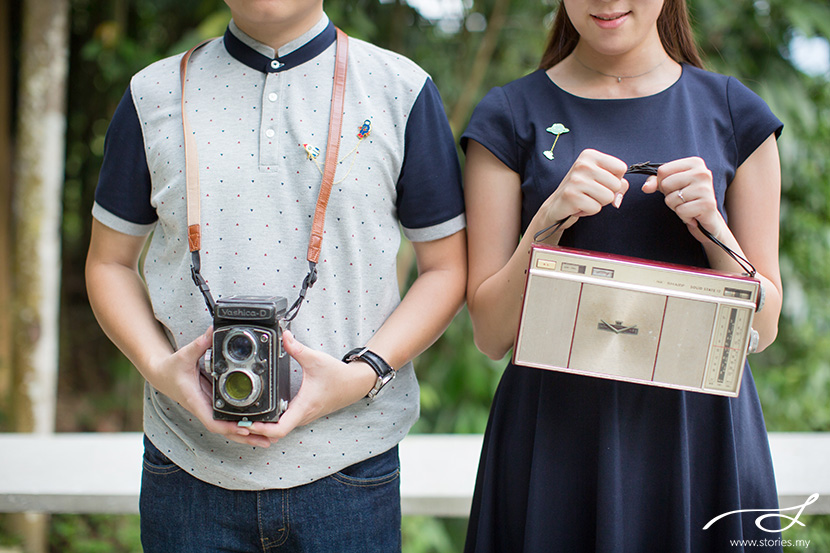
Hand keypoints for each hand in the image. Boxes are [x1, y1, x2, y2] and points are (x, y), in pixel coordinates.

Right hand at [146, 326, 272, 447]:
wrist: (161, 374)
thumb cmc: (171, 368)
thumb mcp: (185, 354)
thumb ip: (200, 343)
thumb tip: (212, 331)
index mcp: (196, 400)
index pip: (213, 421)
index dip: (229, 427)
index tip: (244, 428)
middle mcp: (204, 408)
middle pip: (225, 430)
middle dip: (245, 436)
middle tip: (268, 439)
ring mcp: (208, 408)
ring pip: (228, 428)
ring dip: (246, 435)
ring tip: (268, 440)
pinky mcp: (212, 406)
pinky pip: (228, 420)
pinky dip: (241, 426)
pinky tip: (256, 428)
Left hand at [247, 331, 377, 442]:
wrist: (355, 384)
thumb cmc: (338, 376)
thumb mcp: (316, 359)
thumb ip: (297, 349)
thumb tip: (284, 336)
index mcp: (303, 407)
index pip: (278, 429)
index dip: (260, 429)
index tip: (246, 423)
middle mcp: (302, 416)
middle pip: (274, 433)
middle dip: (255, 430)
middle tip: (236, 421)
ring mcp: (303, 417)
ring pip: (279, 430)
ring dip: (262, 428)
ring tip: (244, 419)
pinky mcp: (303, 413)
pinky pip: (284, 424)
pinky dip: (271, 424)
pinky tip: (261, 414)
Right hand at [539, 149, 628, 230]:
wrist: (556, 204)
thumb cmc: (581, 190)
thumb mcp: (600, 179)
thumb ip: (619, 184)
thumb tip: (618, 198)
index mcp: (590, 155)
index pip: (621, 168)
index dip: (615, 179)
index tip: (601, 182)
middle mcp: (583, 164)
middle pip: (616, 184)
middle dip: (607, 194)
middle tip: (591, 193)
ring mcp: (576, 180)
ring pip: (608, 197)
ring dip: (598, 203)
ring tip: (586, 198)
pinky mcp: (572, 196)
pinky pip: (596, 208)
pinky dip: (589, 211)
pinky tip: (579, 205)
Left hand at [641, 157, 725, 242]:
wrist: (707, 217)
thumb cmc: (687, 198)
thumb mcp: (670, 186)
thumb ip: (655, 182)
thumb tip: (645, 188)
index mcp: (694, 162)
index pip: (663, 170)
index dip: (662, 183)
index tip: (675, 187)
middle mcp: (702, 172)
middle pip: (665, 184)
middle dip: (669, 195)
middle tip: (682, 199)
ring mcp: (705, 188)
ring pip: (671, 199)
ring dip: (675, 207)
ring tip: (688, 206)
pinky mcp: (707, 204)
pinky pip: (680, 211)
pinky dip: (683, 216)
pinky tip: (692, 214)